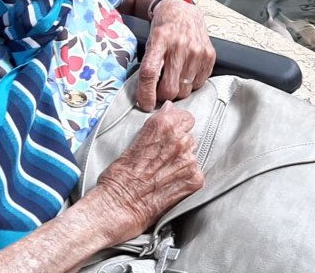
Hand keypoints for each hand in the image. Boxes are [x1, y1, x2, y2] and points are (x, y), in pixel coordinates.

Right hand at [91, 101, 203, 245]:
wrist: (118, 206)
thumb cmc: (119, 177)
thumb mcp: (135, 141)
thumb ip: (158, 124)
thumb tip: (169, 108)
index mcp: (164, 126)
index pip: (186, 117)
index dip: (179, 126)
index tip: (173, 134)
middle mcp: (180, 140)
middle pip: (189, 138)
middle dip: (179, 147)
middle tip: (162, 161)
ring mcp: (189, 161)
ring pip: (193, 157)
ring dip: (183, 164)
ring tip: (163, 176)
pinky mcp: (194, 180)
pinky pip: (196, 175)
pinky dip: (186, 181)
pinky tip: (170, 186)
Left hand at [138, 0, 215, 110]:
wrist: (183, 12)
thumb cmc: (165, 28)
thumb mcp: (150, 40)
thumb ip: (148, 64)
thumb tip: (146, 94)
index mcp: (160, 40)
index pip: (150, 73)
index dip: (146, 94)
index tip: (145, 104)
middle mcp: (179, 45)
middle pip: (169, 87)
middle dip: (162, 96)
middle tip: (159, 91)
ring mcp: (197, 50)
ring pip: (185, 89)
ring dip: (177, 90)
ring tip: (174, 79)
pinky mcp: (209, 55)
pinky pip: (199, 84)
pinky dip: (191, 84)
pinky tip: (186, 73)